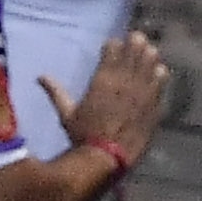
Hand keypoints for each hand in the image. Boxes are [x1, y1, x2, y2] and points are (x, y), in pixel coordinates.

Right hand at [47, 30, 166, 168]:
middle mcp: (123, 80)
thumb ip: (56, 92)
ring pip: (150, 60)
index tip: (113, 47)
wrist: (106, 159)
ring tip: (147, 54)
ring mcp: (141, 91)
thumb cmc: (84, 137)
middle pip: (134, 48)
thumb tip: (40, 76)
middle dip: (134, 43)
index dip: (113, 45)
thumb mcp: (67, 114)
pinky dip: (160, 73)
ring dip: (148, 55)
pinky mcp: (153, 103)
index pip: (113, 47)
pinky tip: (158, 72)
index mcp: (102, 79)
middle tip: (135, 41)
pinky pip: (161, 80)